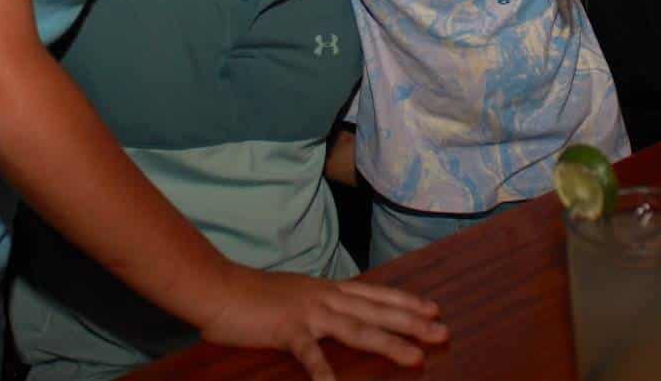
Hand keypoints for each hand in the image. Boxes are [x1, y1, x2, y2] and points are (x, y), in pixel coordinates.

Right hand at [199, 265, 446, 380]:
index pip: (375, 294)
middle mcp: (325, 298)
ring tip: (414, 357)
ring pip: (357, 329)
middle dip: (412, 322)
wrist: (217, 288)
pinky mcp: (287, 330)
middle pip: (376, 310)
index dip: (405, 302)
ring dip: (388, 343)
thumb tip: (339, 313)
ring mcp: (308, 313)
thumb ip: (319, 305)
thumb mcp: (295, 296)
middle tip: (442, 331)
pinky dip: (324, 372)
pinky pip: (310, 355)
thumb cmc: (253, 297)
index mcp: (327, 290)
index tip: (433, 309)